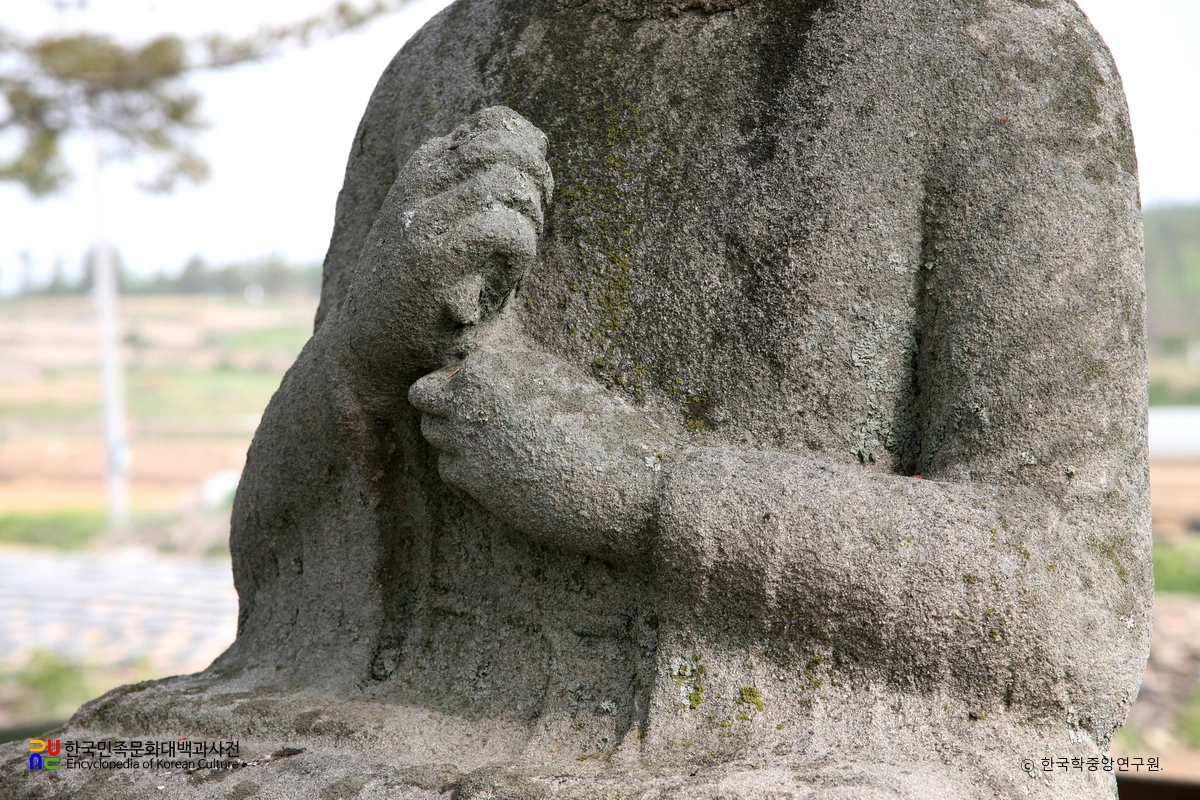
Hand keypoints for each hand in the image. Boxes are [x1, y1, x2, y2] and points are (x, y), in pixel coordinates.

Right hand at [332, 107, 553, 379]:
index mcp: (427, 168)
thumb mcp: (456, 227)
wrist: (374, 352)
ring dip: (529, 223)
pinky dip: (519, 255)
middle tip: (529, 230)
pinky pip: (502, 228)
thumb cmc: (430, 294)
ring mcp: (421, 216)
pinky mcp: (429, 257)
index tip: (530, 202)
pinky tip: (505, 280)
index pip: (496, 124)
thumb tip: (539, 149)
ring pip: (507, 182)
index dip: (531, 158)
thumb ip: (484, 187)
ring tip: (514, 259)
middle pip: (507, 144)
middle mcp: (420, 182)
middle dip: (537, 186)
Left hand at [408, 336, 672, 565]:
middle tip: (487, 423)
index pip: (451, 368)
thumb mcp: (560, 380)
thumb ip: (516, 374)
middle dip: (448, 407)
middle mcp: (469, 398)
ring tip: (502, 450)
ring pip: (434, 434)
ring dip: (457, 440)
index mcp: (492, 364)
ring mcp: (466, 439)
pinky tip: (505, 476)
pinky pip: (449, 470)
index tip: (494, 401)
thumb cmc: (603, 428)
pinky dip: (468, 473)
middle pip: (424, 398)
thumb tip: (484, 376)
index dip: (469, 385)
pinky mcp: (473, 480)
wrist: (621, 481)